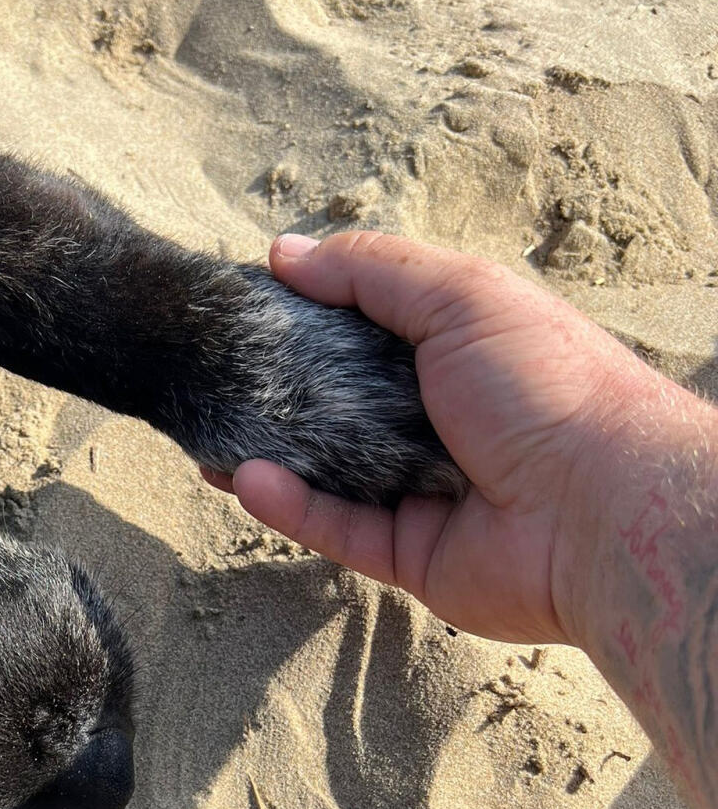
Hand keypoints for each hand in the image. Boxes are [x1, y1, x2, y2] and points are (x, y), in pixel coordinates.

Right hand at [205, 231, 661, 645]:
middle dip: (276, 397)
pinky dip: (290, 506)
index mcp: (456, 355)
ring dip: (268, 456)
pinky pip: (338, 529)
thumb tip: (286, 253)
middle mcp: (436, 422)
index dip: (305, 321)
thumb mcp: (461, 297)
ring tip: (206, 439)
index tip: (245, 311)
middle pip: (337, 406)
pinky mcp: (410, 555)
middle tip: (212, 382)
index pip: (363, 333)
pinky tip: (244, 479)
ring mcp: (421, 491)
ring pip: (328, 474)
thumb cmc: (544, 387)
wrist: (602, 508)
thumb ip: (371, 273)